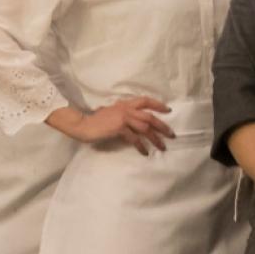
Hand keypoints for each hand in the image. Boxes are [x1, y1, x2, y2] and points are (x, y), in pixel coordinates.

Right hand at [51, 98, 173, 155]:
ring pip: (145, 128)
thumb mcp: (110, 114)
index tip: (168, 110)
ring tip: (162, 147)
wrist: (83, 125)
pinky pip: (135, 138)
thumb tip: (133, 123)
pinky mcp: (119, 128)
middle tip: (171, 134)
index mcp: (124, 104)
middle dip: (162, 126)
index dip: (157, 104)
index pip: (144, 100)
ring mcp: (122, 118)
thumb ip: (121, 115)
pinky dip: (141, 146)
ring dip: (155, 138)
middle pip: (149, 116)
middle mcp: (125, 109)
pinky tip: (145, 152)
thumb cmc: (95, 121)